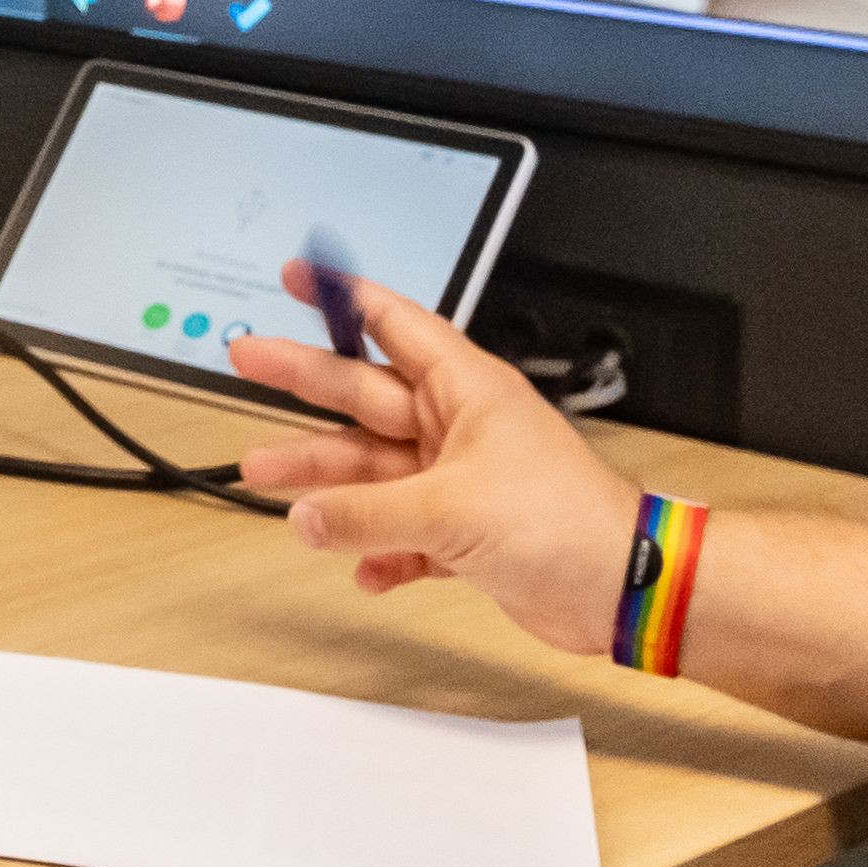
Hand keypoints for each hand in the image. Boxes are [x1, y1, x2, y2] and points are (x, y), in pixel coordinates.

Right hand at [224, 269, 647, 658]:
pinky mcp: (464, 533)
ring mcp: (458, 480)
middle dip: (303, 381)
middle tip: (245, 360)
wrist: (621, 589)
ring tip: (265, 477)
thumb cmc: (566, 523)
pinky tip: (359, 565)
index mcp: (465, 391)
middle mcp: (457, 428)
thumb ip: (366, 513)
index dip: (343, 297)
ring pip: (372, 469)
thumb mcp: (450, 509)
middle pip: (364, 393)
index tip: (295, 277)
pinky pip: (399, 532)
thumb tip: (304, 516)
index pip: (393, 323)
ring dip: (325, 480)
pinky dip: (376, 549)